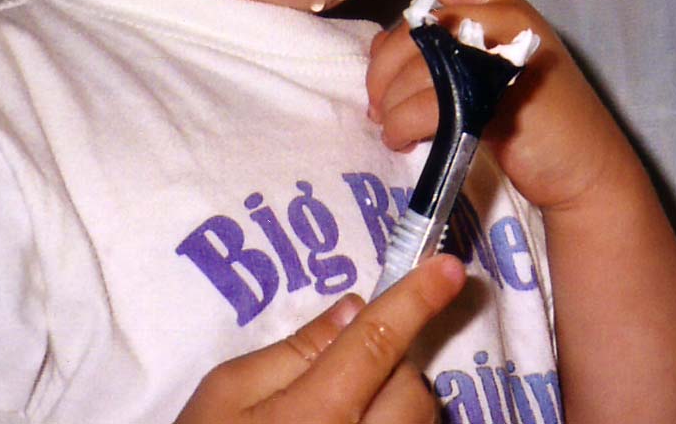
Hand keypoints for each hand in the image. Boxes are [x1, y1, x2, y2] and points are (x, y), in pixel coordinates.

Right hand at [173, 253, 465, 423]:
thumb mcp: (225, 395)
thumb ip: (292, 350)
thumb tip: (352, 310)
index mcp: (315, 415)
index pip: (376, 342)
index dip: (416, 299)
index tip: (450, 268)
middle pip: (411, 389)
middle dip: (391, 369)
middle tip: (347, 375)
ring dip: (394, 407)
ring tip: (346, 414)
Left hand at [366, 0, 636, 212]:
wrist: (588, 168)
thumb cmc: (536, 121)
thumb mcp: (490, 71)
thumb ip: (445, 50)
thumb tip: (385, 50)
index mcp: (500, 7)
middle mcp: (502, 20)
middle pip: (415, 29)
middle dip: (383, 71)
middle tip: (376, 106)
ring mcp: (504, 55)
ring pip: (418, 68)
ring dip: (392, 106)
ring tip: (392, 128)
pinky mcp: (501, 97)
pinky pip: (430, 104)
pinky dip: (406, 125)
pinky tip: (405, 139)